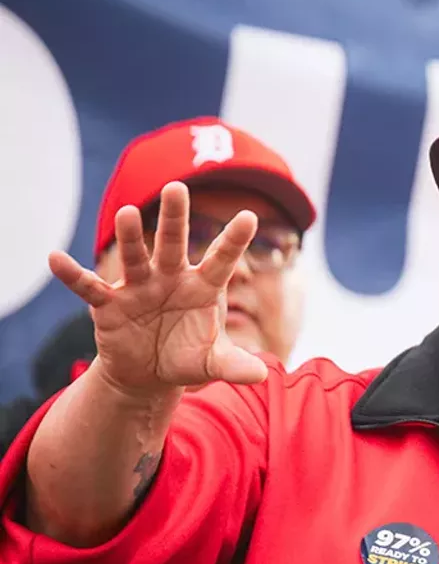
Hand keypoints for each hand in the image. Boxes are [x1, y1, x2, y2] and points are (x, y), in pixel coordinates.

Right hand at [49, 181, 268, 396]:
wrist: (149, 373)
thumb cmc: (186, 357)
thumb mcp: (211, 363)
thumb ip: (234, 364)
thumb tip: (259, 376)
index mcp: (202, 287)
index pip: (221, 260)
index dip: (234, 241)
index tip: (250, 216)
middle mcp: (170, 278)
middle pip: (173, 244)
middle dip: (175, 217)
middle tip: (176, 187)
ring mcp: (138, 287)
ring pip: (135, 257)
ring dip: (130, 237)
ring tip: (128, 213)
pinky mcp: (109, 304)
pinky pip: (88, 287)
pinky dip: (72, 274)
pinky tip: (55, 258)